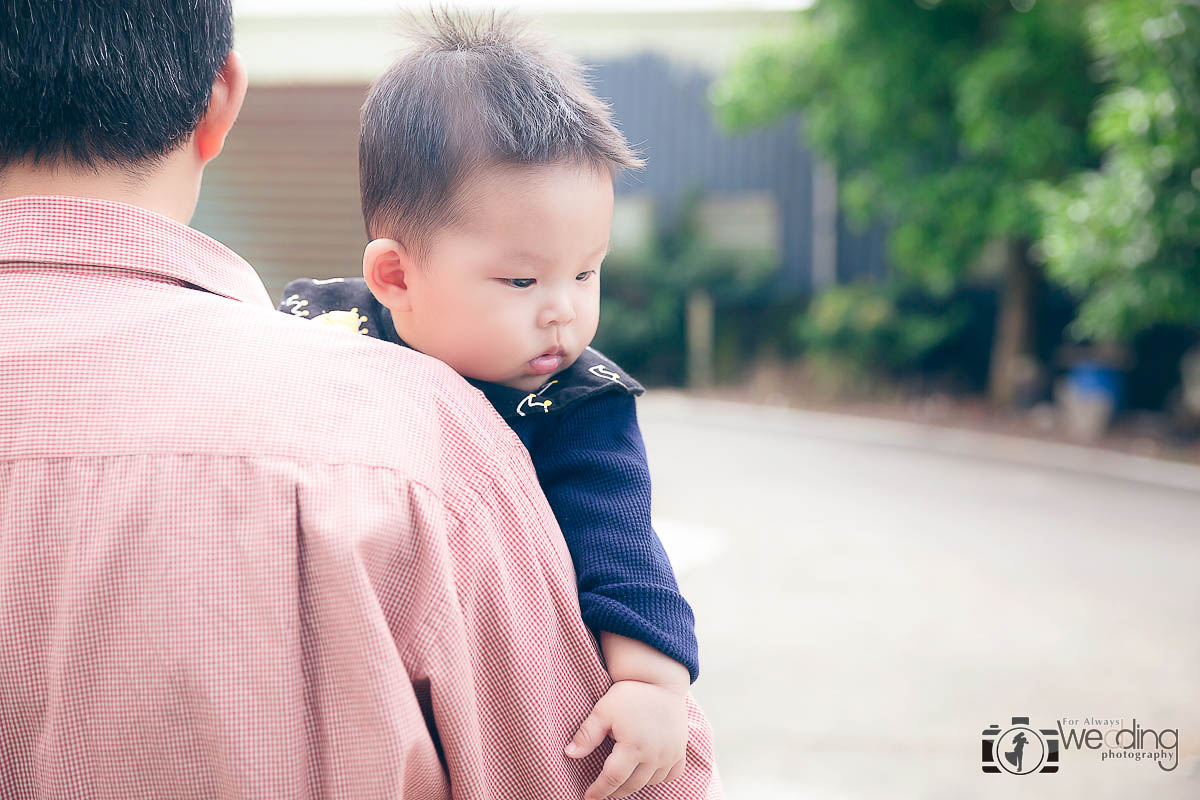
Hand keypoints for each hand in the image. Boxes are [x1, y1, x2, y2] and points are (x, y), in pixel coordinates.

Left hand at [566, 680, 687, 799]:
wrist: (661, 679)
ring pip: (650, 782)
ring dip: (634, 785)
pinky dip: (657, 778)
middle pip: (631, 785)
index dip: (599, 790)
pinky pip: (671, 775)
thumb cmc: (631, 694)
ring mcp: (670, 754)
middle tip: (603, 791)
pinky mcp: (680, 750)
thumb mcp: (603, 710)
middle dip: (614, 791)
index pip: (612, 779)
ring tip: (621, 781)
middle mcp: (654, 755)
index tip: (588, 797)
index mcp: (633, 747)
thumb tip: (569, 754)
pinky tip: (646, 774)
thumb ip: (587, 734)